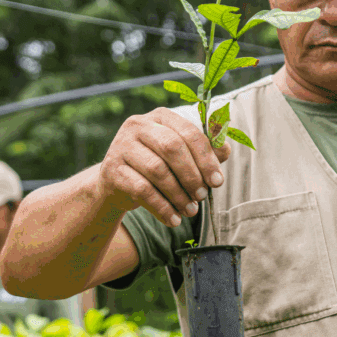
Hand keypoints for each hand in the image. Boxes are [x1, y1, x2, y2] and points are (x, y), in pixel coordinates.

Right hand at [98, 107, 230, 227]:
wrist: (117, 184)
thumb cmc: (157, 166)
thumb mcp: (180, 157)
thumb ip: (204, 152)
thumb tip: (225, 150)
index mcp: (160, 117)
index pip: (188, 132)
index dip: (206, 158)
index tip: (218, 181)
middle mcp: (138, 125)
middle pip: (172, 147)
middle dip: (192, 175)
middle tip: (203, 196)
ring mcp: (121, 146)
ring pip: (157, 170)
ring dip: (178, 195)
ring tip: (191, 211)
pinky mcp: (112, 170)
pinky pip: (142, 190)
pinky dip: (162, 208)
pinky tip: (173, 219)